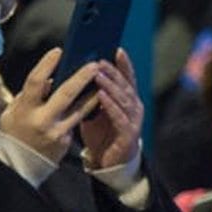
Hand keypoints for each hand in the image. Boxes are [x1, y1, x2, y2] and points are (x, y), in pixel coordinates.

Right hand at [0, 48, 100, 163]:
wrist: (18, 166)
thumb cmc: (14, 133)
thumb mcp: (13, 112)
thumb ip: (29, 95)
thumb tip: (50, 79)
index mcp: (24, 110)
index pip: (35, 83)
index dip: (46, 65)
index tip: (58, 51)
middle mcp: (42, 120)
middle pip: (65, 94)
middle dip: (81, 77)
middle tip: (94, 64)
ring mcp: (56, 132)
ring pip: (80, 109)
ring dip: (94, 93)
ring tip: (105, 80)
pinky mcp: (66, 141)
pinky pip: (78, 120)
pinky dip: (87, 108)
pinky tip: (97, 97)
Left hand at [80, 49, 142, 171]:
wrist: (109, 162)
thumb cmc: (102, 133)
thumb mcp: (96, 110)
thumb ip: (92, 94)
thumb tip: (76, 74)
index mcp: (128, 99)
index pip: (127, 78)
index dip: (124, 64)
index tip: (116, 49)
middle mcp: (134, 107)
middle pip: (125, 85)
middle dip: (113, 71)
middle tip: (99, 60)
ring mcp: (133, 120)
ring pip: (123, 99)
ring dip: (110, 85)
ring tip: (98, 74)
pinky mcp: (128, 134)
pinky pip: (119, 117)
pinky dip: (110, 106)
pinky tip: (101, 97)